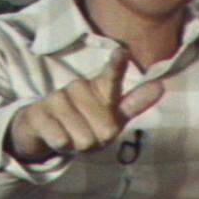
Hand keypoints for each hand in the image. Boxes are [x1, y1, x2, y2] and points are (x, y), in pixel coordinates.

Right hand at [7, 50, 163, 161]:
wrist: (43, 132)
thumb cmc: (84, 123)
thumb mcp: (112, 117)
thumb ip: (134, 103)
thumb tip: (160, 86)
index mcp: (101, 88)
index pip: (112, 76)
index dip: (117, 65)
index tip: (122, 52)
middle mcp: (79, 87)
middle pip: (104, 130)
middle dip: (97, 142)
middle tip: (86, 135)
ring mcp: (57, 97)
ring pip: (82, 137)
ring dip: (78, 146)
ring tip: (70, 135)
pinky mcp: (38, 112)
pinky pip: (60, 139)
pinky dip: (61, 146)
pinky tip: (56, 137)